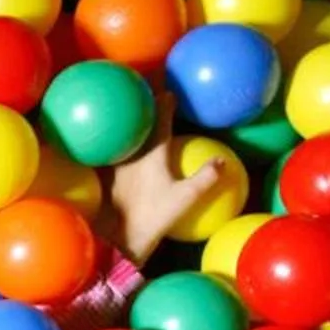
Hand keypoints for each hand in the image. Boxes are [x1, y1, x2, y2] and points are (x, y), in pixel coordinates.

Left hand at [104, 96, 226, 264]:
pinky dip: (119, 145)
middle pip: (139, 128)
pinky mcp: (107, 179)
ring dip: (130, 128)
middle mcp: (131, 156)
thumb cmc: (154, 217)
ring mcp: (117, 167)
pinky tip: (120, 148)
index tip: (168, 93)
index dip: (165, 107)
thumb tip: (222, 161)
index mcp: (152, 156)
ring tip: (133, 118)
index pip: (160, 125)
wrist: (120, 236)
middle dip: (144, 112)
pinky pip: (114, 155)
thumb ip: (205, 178)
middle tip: (147, 97)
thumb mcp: (185, 198)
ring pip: (125, 140)